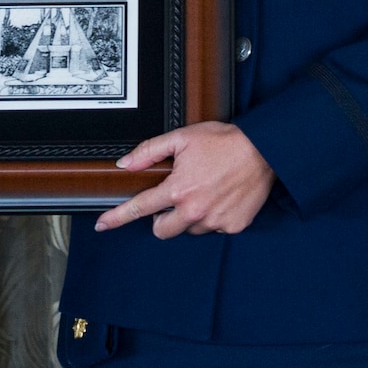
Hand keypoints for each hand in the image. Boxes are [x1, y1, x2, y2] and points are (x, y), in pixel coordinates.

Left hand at [95, 121, 274, 238]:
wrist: (264, 150)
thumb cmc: (224, 141)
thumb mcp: (182, 138)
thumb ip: (150, 151)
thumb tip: (125, 164)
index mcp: (178, 189)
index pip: (139, 208)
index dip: (117, 217)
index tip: (102, 225)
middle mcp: (194, 210)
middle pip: (162, 230)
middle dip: (162, 219)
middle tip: (174, 200)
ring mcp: (214, 220)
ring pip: (190, 229)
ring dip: (190, 216)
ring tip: (205, 192)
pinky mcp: (233, 226)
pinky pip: (214, 228)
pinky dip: (214, 216)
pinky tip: (221, 197)